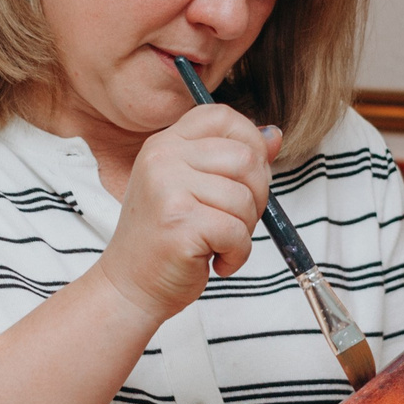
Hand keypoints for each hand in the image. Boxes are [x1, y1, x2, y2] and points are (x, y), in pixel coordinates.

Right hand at [93, 105, 281, 324]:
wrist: (130, 287)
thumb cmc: (166, 240)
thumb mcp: (195, 189)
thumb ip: (231, 160)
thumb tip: (274, 135)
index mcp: (165, 144)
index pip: (221, 116)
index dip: (250, 141)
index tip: (247, 177)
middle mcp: (162, 158)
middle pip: (245, 158)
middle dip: (256, 196)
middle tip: (234, 221)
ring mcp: (168, 188)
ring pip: (244, 198)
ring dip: (245, 230)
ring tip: (219, 243)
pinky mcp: (179, 222)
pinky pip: (237, 231)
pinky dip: (237, 254)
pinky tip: (216, 262)